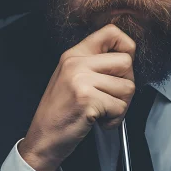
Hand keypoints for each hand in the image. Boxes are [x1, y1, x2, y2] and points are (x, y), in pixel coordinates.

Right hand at [18, 24, 136, 170]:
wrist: (43, 138)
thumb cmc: (60, 111)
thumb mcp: (71, 77)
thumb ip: (94, 63)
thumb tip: (127, 57)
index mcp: (74, 54)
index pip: (112, 32)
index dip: (126, 47)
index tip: (121, 67)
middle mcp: (77, 63)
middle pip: (126, 62)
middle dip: (125, 84)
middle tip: (109, 97)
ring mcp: (81, 80)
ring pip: (127, 87)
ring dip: (120, 105)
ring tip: (101, 111)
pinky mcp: (87, 100)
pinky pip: (120, 107)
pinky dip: (114, 119)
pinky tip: (98, 120)